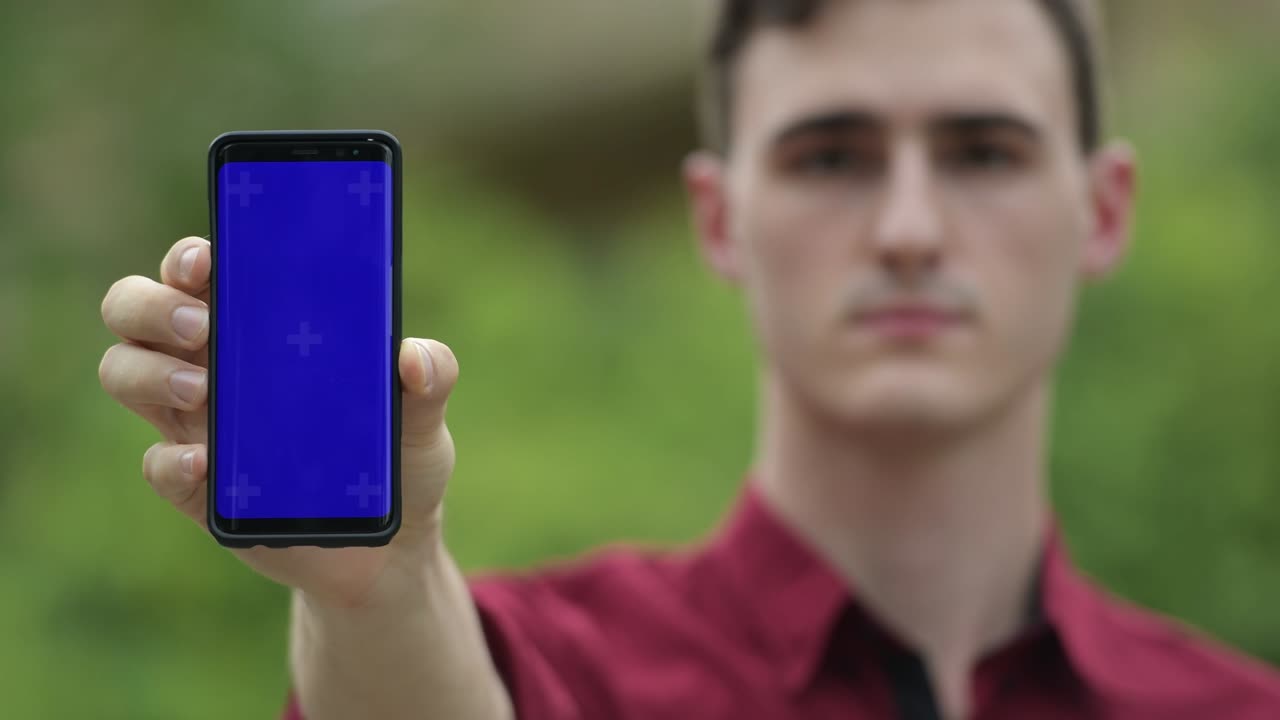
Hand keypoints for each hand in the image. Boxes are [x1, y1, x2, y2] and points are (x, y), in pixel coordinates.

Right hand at [99, 236, 459, 609]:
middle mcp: (212, 364)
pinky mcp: (198, 488)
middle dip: (152, 305)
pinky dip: (170, 462)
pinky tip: (205, 463)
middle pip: (135, 310)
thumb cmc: (398, 455)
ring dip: (151, 373)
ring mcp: (196, 425)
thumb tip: (413, 358)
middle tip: (203, 326)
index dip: (189, 256)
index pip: (199, 272)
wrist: (392, 544)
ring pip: (124, 373)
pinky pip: (156, 466)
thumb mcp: (424, 414)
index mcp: (258, 328)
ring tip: (203, 392)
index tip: (208, 259)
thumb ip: (431, 378)